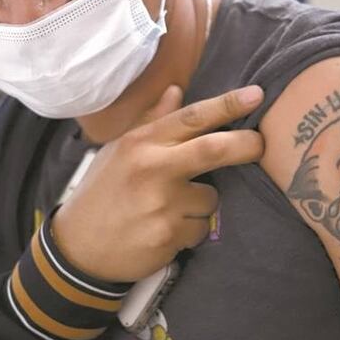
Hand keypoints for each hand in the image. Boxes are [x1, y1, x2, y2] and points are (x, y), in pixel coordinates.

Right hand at [53, 85, 265, 282]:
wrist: (78, 248)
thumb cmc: (103, 193)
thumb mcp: (119, 151)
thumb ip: (152, 121)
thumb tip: (177, 91)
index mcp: (142, 142)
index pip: (191, 117)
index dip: (228, 105)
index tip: (256, 95)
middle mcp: (152, 168)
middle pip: (214, 149)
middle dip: (246, 145)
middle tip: (260, 145)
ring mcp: (161, 203)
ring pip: (211, 197)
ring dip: (201, 204)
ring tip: (170, 209)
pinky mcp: (169, 234)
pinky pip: (201, 228)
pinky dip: (191, 230)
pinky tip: (165, 230)